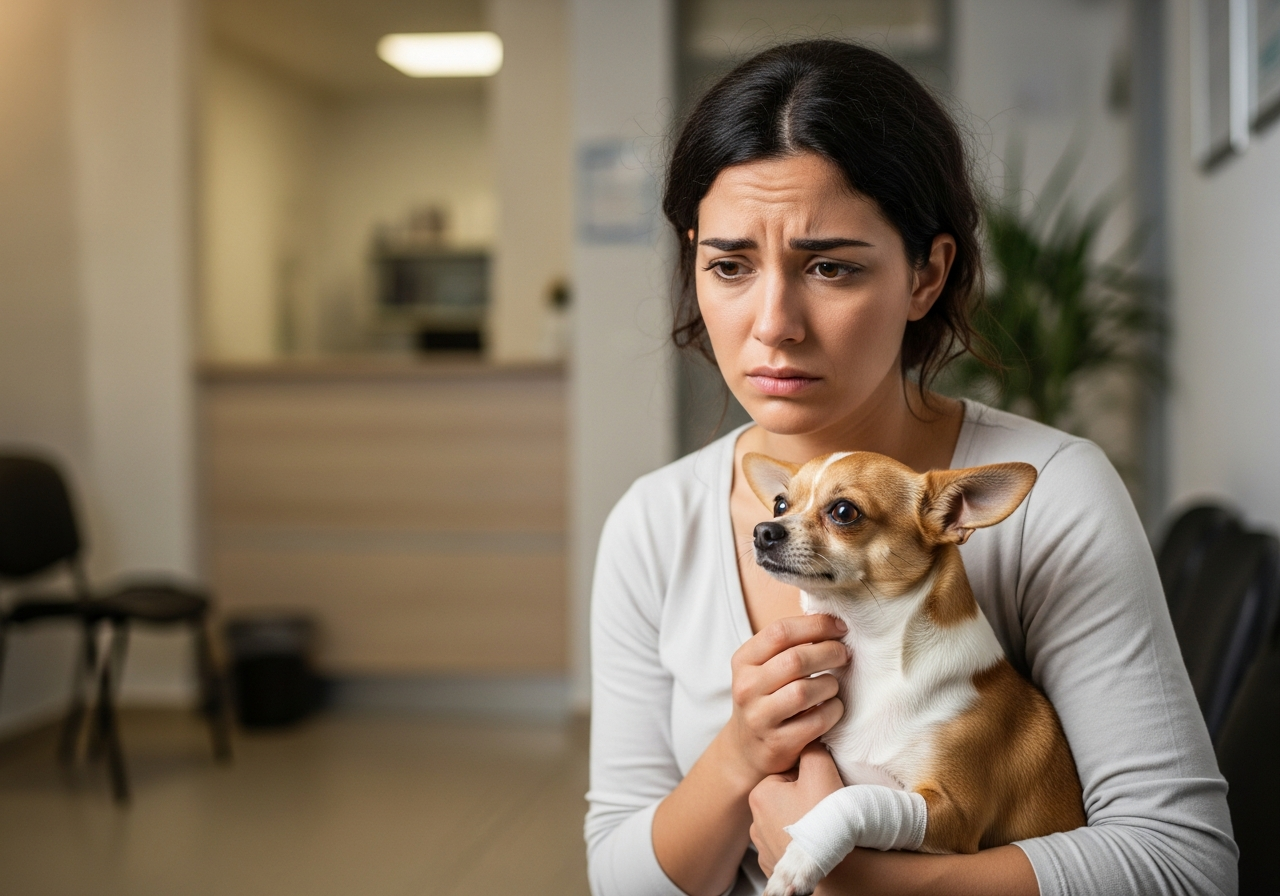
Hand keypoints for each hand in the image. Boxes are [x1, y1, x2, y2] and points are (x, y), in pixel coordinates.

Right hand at [724, 614, 848, 783]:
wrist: (748, 748)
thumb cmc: (767, 697)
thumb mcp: (765, 668)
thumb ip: (789, 646)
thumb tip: (832, 621)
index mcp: (744, 660)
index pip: (780, 632)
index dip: (816, 625)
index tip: (840, 627)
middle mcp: (747, 687)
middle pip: (796, 660)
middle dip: (829, 653)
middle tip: (844, 654)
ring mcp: (759, 717)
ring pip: (805, 691)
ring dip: (830, 684)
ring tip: (834, 684)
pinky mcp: (777, 743)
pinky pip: (816, 721)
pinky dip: (833, 711)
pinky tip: (833, 707)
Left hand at [749, 743, 844, 875]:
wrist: (837, 869)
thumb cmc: (826, 818)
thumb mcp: (820, 770)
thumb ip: (811, 749)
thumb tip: (808, 741)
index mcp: (760, 794)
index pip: (786, 774)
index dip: (809, 778)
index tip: (821, 790)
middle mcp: (754, 822)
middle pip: (785, 798)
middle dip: (804, 800)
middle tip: (823, 809)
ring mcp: (762, 848)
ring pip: (786, 823)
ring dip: (802, 824)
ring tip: (820, 830)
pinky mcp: (774, 867)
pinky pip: (788, 847)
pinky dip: (800, 846)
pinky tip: (814, 846)